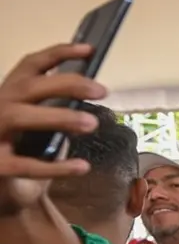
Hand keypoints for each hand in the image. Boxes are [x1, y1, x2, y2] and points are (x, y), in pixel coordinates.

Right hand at [0, 43, 106, 215]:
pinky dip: (54, 166)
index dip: (59, 53)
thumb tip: (91, 90)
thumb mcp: (37, 124)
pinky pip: (23, 165)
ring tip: (93, 124)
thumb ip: (55, 108)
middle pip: (29, 86)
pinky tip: (81, 167)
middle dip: (67, 84)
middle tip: (102, 91)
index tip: (90, 50)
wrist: (2, 193)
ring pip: (19, 117)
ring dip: (58, 117)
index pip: (31, 64)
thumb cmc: (22, 152)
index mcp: (9, 93)